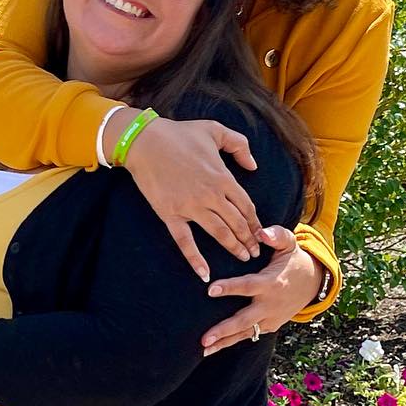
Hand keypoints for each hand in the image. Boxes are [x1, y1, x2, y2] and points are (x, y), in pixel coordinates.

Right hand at [119, 113, 264, 281]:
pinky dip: (195, 260)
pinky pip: (185, 242)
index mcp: (223, 177)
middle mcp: (210, 195)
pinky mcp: (171, 214)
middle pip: (237, 223)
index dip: (255, 222)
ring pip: (219, 233)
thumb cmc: (180, 134)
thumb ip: (240, 145)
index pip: (246, 206)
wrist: (145, 141)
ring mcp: (190, 207)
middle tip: (255, 252)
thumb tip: (253, 166)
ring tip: (243, 259)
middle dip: (249, 239)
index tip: (260, 232)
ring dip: (233, 248)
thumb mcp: (215, 130)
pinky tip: (204, 274)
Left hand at [200, 229, 323, 355]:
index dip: (230, 287)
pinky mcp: (269, 326)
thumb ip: (277, 235)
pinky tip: (213, 349)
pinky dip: (231, 342)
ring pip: (245, 333)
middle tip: (205, 338)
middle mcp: (270, 305)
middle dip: (224, 329)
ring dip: (224, 343)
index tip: (210, 289)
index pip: (248, 286)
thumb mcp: (290, 243)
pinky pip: (249, 335)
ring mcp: (270, 319)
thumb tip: (262, 233)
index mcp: (272, 283)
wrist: (312, 283)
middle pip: (244, 320)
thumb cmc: (294, 260)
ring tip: (203, 350)